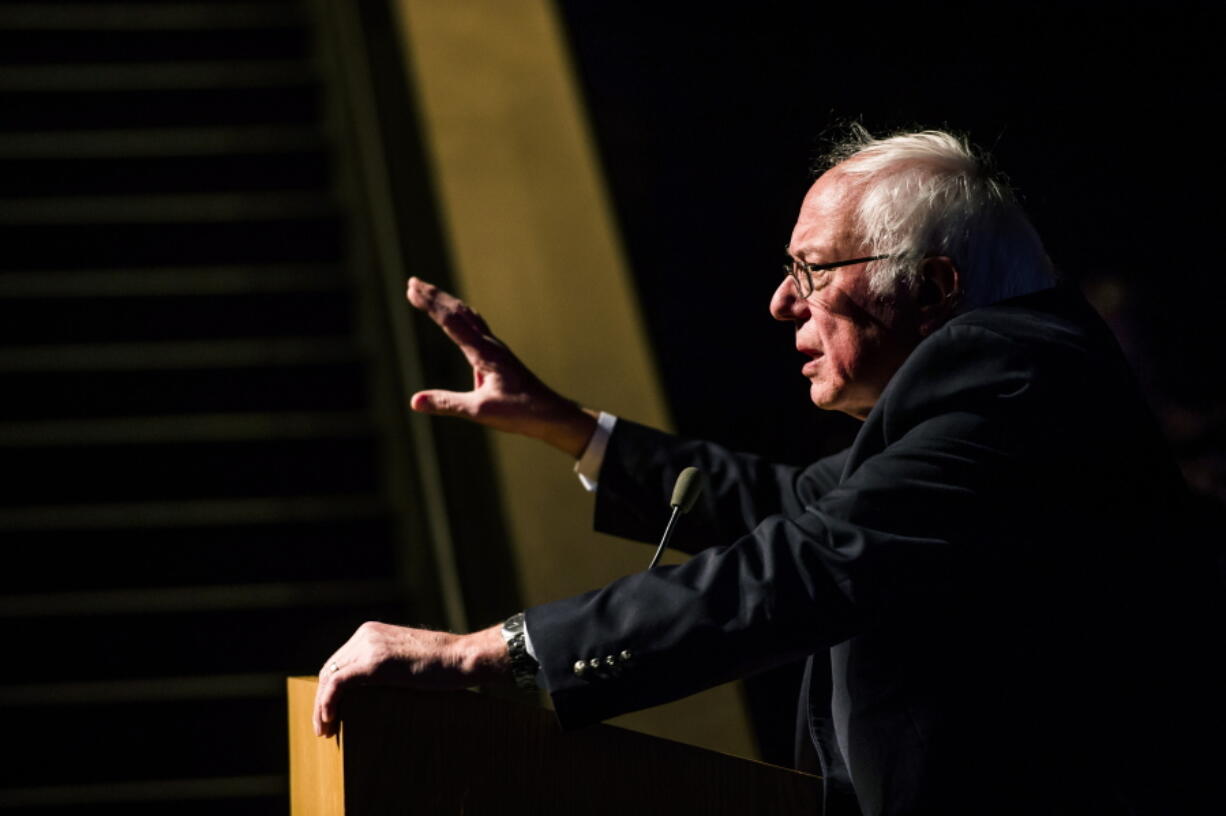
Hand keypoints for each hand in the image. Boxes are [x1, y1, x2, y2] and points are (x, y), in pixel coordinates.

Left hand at [312, 621, 507, 737]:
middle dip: (321, 700)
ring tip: (325, 730)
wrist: (462, 657)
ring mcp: (369, 647)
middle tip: (324, 727)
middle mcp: (366, 635)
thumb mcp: (406, 659)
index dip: (328, 689)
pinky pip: (338, 684)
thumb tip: (369, 692)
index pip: (338, 662)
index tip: (329, 713)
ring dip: (321, 707)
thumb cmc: (443, 664)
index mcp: (371, 632)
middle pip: (329, 670)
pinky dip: (327, 703)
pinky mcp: (375, 663)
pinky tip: (329, 720)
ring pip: (329, 678)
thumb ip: (386, 665)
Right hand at [406, 277, 596, 457]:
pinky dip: (461, 314)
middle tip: (412, 282)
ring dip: (447, 302)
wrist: (551, 413)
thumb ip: (447, 404)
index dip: (430, 304)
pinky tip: (459, 316)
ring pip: (468, 316)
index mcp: (484, 353)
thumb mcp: (479, 411)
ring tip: (429, 292)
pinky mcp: (498, 355)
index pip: (451, 321)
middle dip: (434, 296)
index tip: (411, 290)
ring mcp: (496, 348)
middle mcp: (490, 344)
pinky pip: (476, 326)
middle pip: (458, 312)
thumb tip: (414, 401)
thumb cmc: (520, 412)